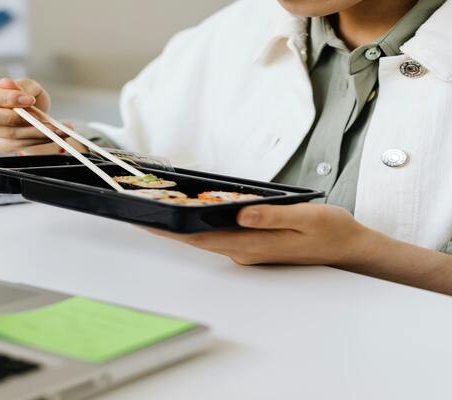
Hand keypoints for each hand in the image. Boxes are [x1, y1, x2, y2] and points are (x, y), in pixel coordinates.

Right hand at [0, 77, 69, 153]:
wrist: (26, 111)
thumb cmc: (20, 95)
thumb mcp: (24, 85)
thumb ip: (19, 84)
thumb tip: (7, 83)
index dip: (5, 98)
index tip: (28, 100)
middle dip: (18, 118)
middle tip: (41, 119)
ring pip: (5, 134)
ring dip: (33, 133)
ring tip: (55, 129)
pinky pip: (12, 146)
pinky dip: (33, 141)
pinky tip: (49, 137)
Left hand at [145, 203, 375, 266]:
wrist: (349, 249)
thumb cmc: (330, 232)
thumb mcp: (306, 217)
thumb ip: (271, 215)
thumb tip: (240, 212)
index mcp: (251, 244)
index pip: (200, 237)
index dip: (171, 230)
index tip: (146, 222)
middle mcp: (243, 250)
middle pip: (195, 239)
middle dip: (165, 228)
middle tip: (137, 215)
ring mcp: (246, 250)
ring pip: (204, 238)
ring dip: (179, 227)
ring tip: (154, 213)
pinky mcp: (251, 245)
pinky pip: (217, 236)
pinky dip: (197, 227)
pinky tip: (188, 216)